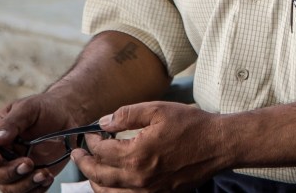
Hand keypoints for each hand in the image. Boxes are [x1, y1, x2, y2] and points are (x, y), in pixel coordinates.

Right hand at [0, 94, 80, 191]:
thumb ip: (12, 122)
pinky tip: (48, 177)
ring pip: (7, 187)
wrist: (69, 116)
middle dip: (7, 173)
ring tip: (43, 174)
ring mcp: (13, 167)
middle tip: (28, 164)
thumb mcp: (29, 108)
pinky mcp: (29, 177)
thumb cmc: (45, 108)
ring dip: (23, 184)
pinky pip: (26, 192)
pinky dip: (36, 190)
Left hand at [73, 101, 225, 191]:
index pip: (101, 151)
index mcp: (136, 154)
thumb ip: (128, 115)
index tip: (90, 134)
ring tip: (90, 171)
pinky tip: (111, 184)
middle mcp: (138, 178)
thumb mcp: (158, 110)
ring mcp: (148, 191)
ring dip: (95, 182)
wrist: (218, 145)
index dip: (91, 141)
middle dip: (84, 163)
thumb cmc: (191, 125)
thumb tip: (104, 122)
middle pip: (100, 175)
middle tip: (78, 154)